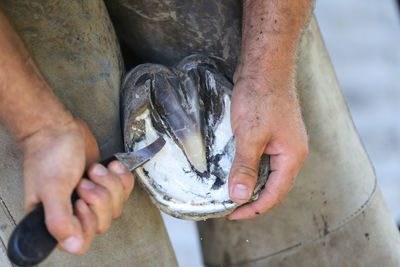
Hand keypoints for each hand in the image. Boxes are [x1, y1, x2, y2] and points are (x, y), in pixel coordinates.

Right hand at [20, 118, 133, 253]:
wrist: (59, 128)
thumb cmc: (50, 156)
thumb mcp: (51, 189)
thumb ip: (59, 220)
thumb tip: (73, 246)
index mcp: (56, 220)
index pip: (83, 240)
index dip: (88, 220)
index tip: (80, 201)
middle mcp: (75, 212)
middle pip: (104, 223)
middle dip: (99, 197)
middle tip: (84, 181)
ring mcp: (93, 198)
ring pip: (116, 206)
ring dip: (109, 184)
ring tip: (94, 169)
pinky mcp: (106, 184)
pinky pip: (125, 189)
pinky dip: (121, 176)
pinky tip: (110, 165)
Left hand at [227, 68, 307, 219]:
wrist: (265, 65)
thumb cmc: (260, 97)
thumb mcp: (249, 136)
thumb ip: (245, 167)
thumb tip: (238, 197)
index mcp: (292, 156)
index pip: (275, 194)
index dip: (253, 209)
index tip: (231, 215)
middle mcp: (291, 152)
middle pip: (273, 186)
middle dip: (251, 198)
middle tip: (227, 206)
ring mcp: (283, 142)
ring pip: (267, 172)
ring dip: (249, 183)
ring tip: (228, 190)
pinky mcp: (273, 133)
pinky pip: (262, 158)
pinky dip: (248, 167)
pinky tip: (233, 168)